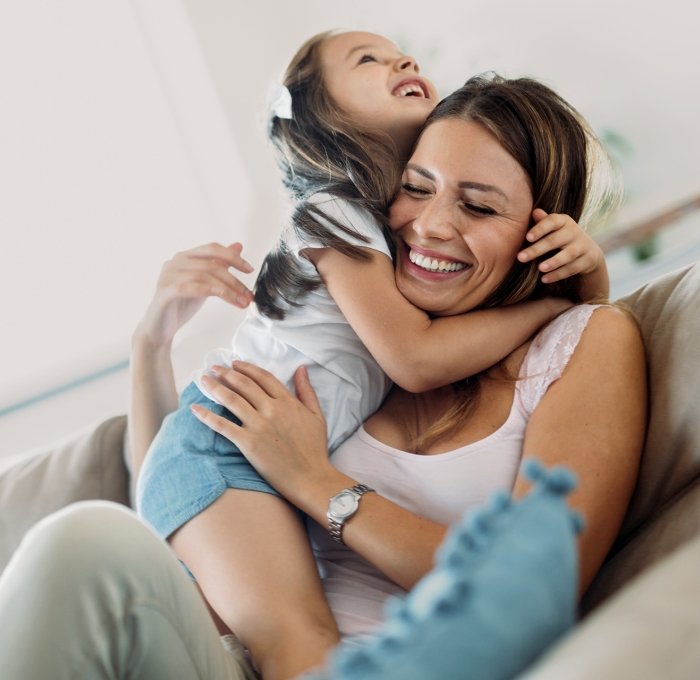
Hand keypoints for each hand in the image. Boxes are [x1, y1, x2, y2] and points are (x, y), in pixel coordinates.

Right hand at [136, 242, 253, 346]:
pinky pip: (192, 287)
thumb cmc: (181, 305)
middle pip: (211, 264)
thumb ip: (219, 265)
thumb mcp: (206, 283)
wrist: (160, 329)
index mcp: (185, 257)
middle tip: (249, 295)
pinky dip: (212, 291)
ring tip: (242, 302)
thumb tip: (238, 246)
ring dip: (228, 290)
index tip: (249, 270)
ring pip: (204, 276)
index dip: (233, 257)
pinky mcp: (165, 291)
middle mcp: (175, 262)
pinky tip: (226, 298)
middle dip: (234, 281)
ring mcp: (168, 276)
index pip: (212, 248)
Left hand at [191, 362, 331, 497]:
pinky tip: (195, 408)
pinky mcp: (248, 444)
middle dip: (226, 373)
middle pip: (244, 385)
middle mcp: (272, 410)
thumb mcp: (317, 415)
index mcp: (288, 402)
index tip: (235, 363)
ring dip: (215, 387)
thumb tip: (301, 368)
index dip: (247, 368)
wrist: (311, 478)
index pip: (263, 377)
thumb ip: (307, 390)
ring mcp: (259, 426)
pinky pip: (223, 426)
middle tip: (214, 367)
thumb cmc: (315, 449)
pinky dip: (207, 416)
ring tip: (204, 380)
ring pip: (231, 400)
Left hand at [517, 209, 604, 284]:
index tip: (527, 238)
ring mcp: (583, 246)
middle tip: (520, 258)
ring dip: (553, 262)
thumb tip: (534, 211)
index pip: (552, 221)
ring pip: (567, 255)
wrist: (588, 251)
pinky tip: (545, 279)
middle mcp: (574, 231)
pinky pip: (572, 268)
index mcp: (564, 221)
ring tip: (540, 268)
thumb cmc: (561, 237)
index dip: (540, 229)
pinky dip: (558, 274)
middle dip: (537, 249)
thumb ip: (543, 222)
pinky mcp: (588, 260)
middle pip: (555, 240)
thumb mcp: (554, 228)